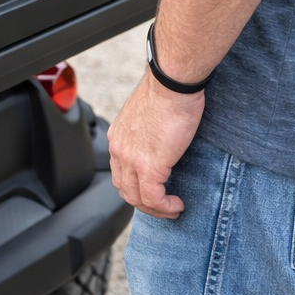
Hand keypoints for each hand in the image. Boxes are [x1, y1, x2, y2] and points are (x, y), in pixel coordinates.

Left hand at [107, 70, 204, 218]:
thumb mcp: (148, 115)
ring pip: (136, 198)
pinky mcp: (150, 166)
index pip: (119, 172)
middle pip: (125, 189)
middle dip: (145, 203)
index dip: (136, 186)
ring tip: (172, 208)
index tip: (154, 191)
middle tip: (164, 206)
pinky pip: (153, 198)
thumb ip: (147, 132)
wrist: (172, 85)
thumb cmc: (167, 92)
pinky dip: (165, 207)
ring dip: (155, 209)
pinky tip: (177, 205)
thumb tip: (159, 143)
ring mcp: (132, 159)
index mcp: (118, 137)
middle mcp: (119, 150)